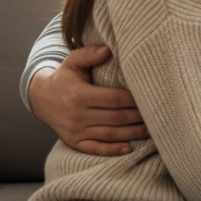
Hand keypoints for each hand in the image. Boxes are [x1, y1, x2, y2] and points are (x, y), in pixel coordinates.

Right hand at [29, 45, 148, 155]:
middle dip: (139, 117)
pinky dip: (112, 151)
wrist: (41, 98)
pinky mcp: (73, 142)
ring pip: (110, 135)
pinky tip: (129, 148)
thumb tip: (108, 50)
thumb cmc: (64, 77)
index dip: (134, 100)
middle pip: (116, 118)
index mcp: (79, 95)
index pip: (114, 99)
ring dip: (133, 134)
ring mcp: (75, 131)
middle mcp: (77, 115)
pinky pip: (95, 149)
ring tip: (153, 130)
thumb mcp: (73, 61)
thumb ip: (89, 54)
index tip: (151, 97)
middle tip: (159, 114)